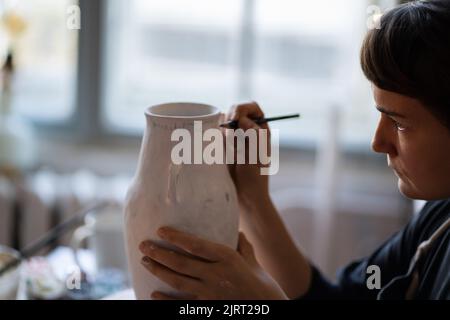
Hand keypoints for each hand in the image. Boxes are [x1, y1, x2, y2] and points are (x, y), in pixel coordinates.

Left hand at [139, 227, 287, 299]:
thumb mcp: (253, 263)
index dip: (177, 238)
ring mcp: (210, 294)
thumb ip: (243, 248)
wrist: (269, 310)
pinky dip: (165, 300)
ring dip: (158, 271)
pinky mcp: (207, 308)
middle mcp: (216, 275)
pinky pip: (182, 304)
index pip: (197, 246)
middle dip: (159, 253)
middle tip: (143, 245)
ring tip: (145, 262)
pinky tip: (153, 293)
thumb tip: (237, 232)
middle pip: (181, 263)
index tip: (160, 230)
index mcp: (228, 259)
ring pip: (178, 281)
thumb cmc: (264, 286)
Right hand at [222, 101, 270, 207]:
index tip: (235, 118)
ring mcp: (232, 138)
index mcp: (260, 129)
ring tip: (230, 151)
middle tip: (231, 138)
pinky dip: (214, 140)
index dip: (242, 109)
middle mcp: (246, 130)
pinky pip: (214, 136)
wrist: (244, 196)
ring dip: (223, 134)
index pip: (251, 107)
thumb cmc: (255, 176)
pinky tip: (221, 153)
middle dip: (230, 121)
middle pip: (234, 112)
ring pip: (222, 123)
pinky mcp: (220, 147)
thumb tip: (240, 119)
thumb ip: (252, 133)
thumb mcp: (258, 153)